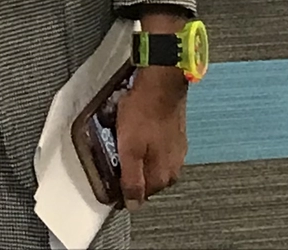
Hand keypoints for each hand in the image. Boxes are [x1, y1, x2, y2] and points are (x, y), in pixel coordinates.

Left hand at [113, 65, 187, 210]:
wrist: (162, 83)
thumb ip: (131, 179)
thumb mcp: (129, 149)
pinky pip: (156, 146)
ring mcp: (176, 150)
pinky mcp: (176, 134)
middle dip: (130, 170)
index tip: (110, 175)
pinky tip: (137, 129)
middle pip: (146, 179)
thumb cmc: (145, 112)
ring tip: (123, 138)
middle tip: (114, 153)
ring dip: (137, 156)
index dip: (122, 189)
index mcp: (163, 176)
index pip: (140, 196)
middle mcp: (173, 167)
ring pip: (150, 162)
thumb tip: (132, 204)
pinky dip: (145, 142)